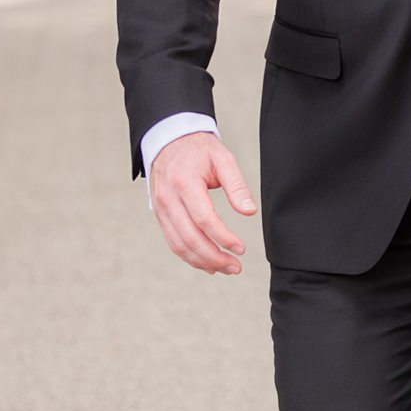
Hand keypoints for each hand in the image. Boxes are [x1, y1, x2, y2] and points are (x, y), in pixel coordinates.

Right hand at [149, 132, 257, 274]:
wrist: (169, 141)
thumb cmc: (199, 149)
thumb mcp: (223, 158)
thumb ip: (237, 185)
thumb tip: (250, 211)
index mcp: (184, 182)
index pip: (204, 218)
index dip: (223, 237)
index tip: (240, 248)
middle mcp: (168, 198)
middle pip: (190, 237)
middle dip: (214, 257)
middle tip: (235, 267)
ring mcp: (161, 209)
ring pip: (179, 244)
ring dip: (202, 261)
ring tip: (225, 269)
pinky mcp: (160, 216)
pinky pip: (173, 241)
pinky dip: (189, 256)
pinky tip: (207, 263)